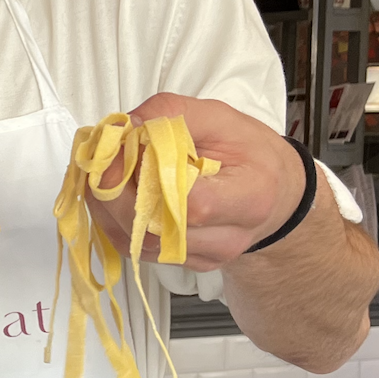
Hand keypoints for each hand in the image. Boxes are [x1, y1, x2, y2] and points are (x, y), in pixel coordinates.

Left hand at [91, 94, 303, 272]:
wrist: (275, 196)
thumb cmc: (252, 154)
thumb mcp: (222, 119)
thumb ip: (172, 114)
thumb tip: (123, 127)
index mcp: (249, 199)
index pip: (189, 204)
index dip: (145, 177)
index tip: (122, 148)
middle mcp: (227, 238)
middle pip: (154, 230)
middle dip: (114, 191)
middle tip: (102, 158)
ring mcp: (205, 256)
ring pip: (137, 244)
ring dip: (107, 206)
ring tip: (104, 172)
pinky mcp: (184, 263)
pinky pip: (136, 249)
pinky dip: (114, 220)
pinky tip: (113, 193)